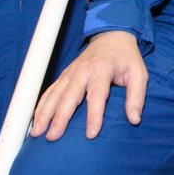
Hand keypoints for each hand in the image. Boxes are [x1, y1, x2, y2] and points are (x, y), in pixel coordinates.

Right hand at [30, 30, 146, 140]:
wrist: (112, 37)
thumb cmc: (126, 59)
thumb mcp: (139, 73)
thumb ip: (137, 96)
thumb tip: (134, 120)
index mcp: (102, 69)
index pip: (97, 95)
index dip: (94, 115)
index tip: (90, 135)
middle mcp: (83, 71)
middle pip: (69, 96)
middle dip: (60, 118)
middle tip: (53, 137)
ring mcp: (71, 72)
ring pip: (55, 94)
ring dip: (44, 113)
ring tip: (36, 132)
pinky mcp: (65, 75)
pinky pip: (50, 91)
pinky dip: (41, 105)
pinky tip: (35, 119)